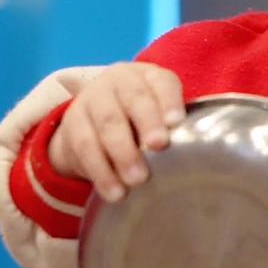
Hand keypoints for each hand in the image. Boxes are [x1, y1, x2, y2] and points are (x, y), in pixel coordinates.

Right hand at [47, 62, 184, 202]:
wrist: (92, 117)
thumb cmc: (142, 116)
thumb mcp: (159, 110)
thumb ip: (173, 123)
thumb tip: (196, 150)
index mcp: (147, 75)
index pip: (161, 82)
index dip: (169, 100)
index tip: (177, 122)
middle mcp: (118, 82)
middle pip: (133, 100)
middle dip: (147, 123)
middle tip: (158, 146)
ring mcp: (92, 101)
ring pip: (107, 124)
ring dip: (122, 154)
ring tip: (137, 181)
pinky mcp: (72, 126)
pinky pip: (84, 149)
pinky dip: (101, 172)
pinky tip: (114, 191)